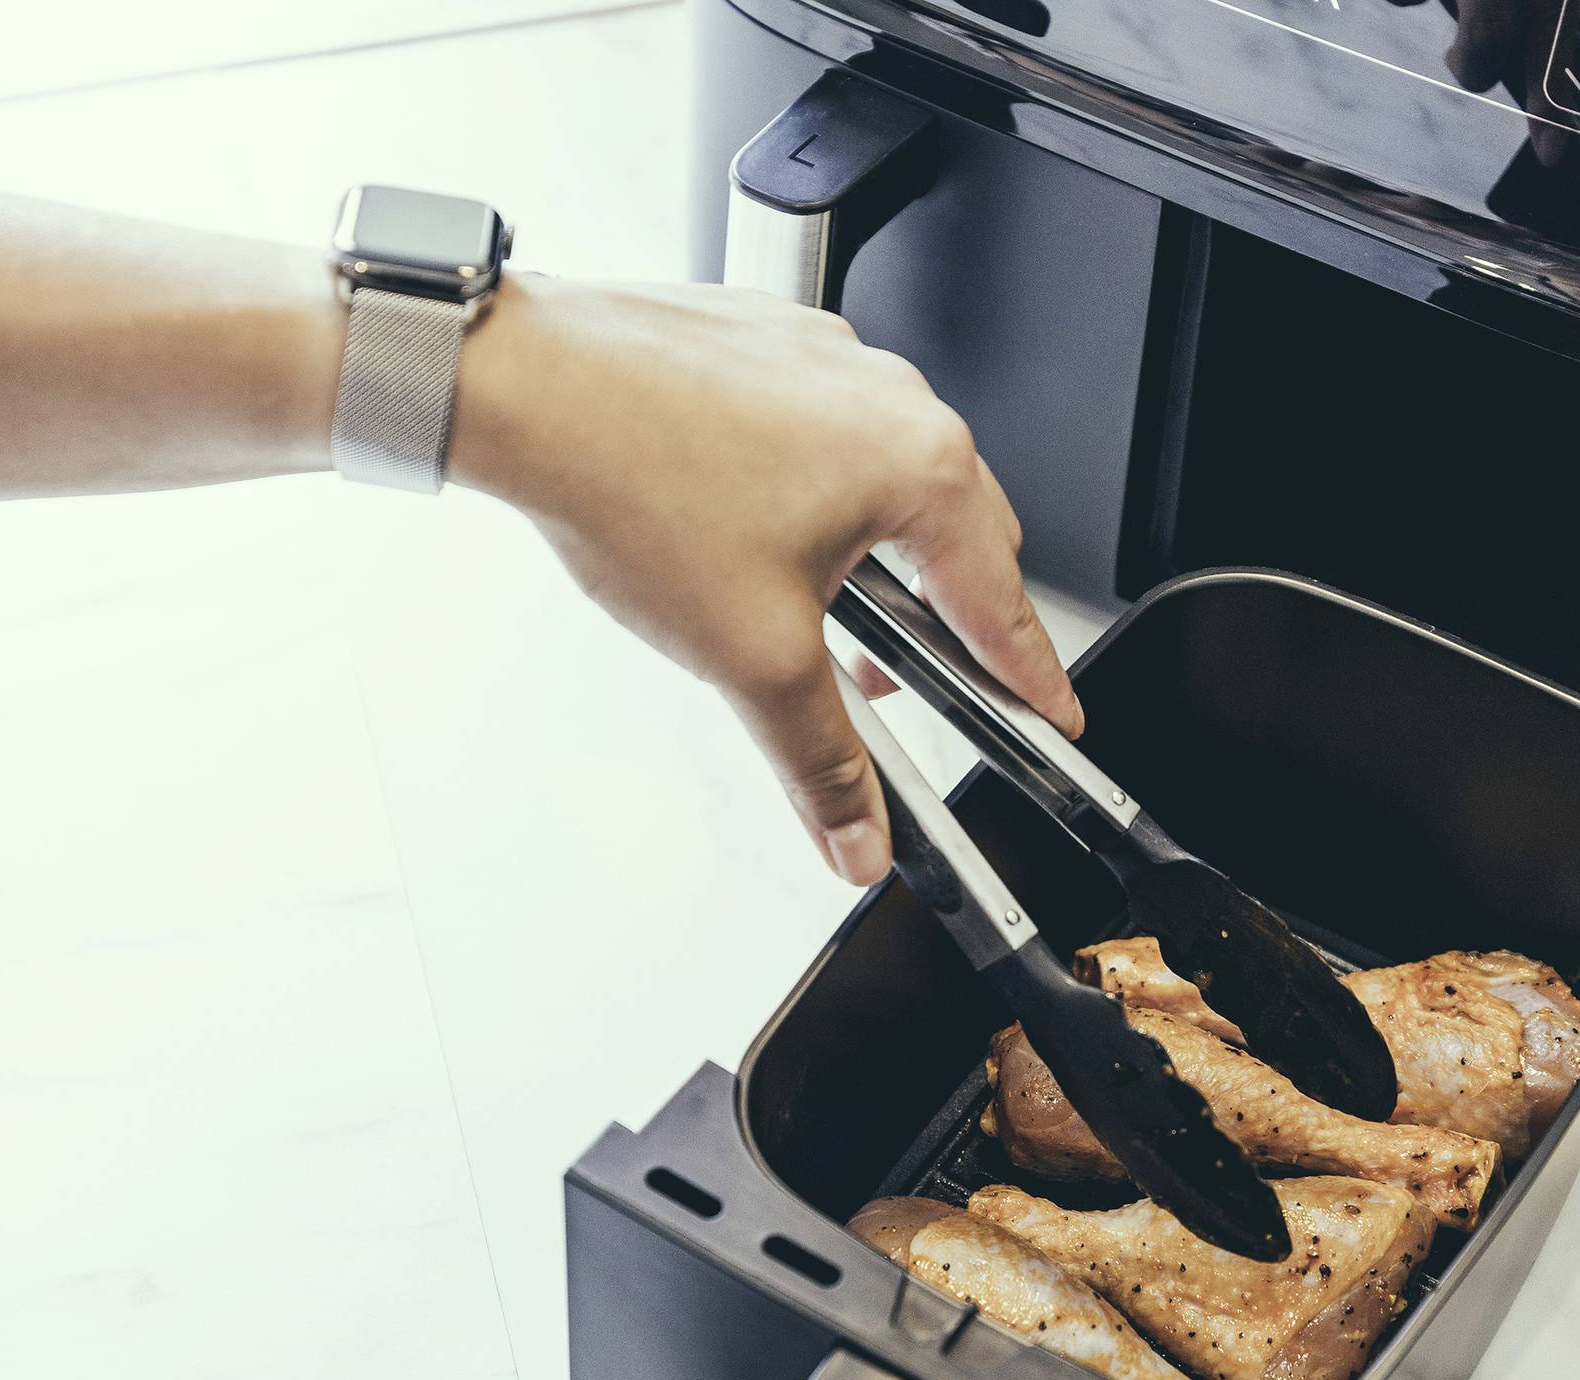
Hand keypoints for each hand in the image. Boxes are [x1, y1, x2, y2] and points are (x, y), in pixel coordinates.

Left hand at [449, 275, 1075, 887]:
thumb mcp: (751, 657)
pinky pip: (822, 439)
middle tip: (898, 694)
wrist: (525, 386)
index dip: (1031, 679)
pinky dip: (810, 505)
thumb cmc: (632, 478)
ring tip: (800, 625)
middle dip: (935, 629)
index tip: (1054, 717)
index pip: (1004, 602)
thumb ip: (821, 761)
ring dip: (864, 567)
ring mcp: (829, 361)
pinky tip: (746, 547)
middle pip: (955, 540)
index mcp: (920, 465)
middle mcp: (890, 398)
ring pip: (885, 486)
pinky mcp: (768, 347)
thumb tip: (856, 832)